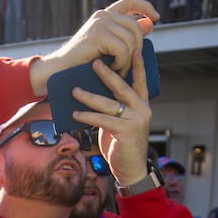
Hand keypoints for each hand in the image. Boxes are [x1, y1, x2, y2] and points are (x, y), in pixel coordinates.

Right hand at [31, 0, 158, 93]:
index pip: (130, 1)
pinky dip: (121, 64)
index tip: (156, 17)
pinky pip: (123, 50)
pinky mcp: (98, 35)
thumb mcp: (108, 45)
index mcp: (105, 15)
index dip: (145, 6)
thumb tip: (150, 23)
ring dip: (128, 61)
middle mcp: (102, 15)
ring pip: (131, 41)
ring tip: (117, 70)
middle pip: (135, 28)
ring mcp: (100, 23)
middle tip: (127, 66)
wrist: (61, 69)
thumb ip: (126, 33)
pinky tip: (111, 69)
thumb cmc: (83, 60)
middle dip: (137, 49)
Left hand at [68, 48, 154, 186]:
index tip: (135, 48)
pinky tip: (75, 114)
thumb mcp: (120, 123)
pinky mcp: (126, 132)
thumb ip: (114, 108)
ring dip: (89, 96)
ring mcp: (136, 120)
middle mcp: (142, 110)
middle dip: (108, 74)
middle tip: (94, 63)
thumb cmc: (122, 144)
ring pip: (109, 104)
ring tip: (74, 90)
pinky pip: (103, 120)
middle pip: (123, 87)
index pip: (140, 81)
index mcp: (142, 105)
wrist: (131, 169)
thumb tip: (93, 94)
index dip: (138, 65)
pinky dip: (87, 117)